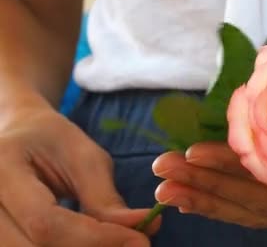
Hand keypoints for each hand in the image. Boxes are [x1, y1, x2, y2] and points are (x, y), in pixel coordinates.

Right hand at [0, 96, 158, 245]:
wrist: (16, 138)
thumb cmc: (51, 141)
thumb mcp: (83, 157)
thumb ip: (105, 198)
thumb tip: (144, 229)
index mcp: (2, 167)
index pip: (45, 221)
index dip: (96, 238)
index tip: (140, 240)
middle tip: (134, 245)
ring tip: (115, 242)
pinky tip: (91, 244)